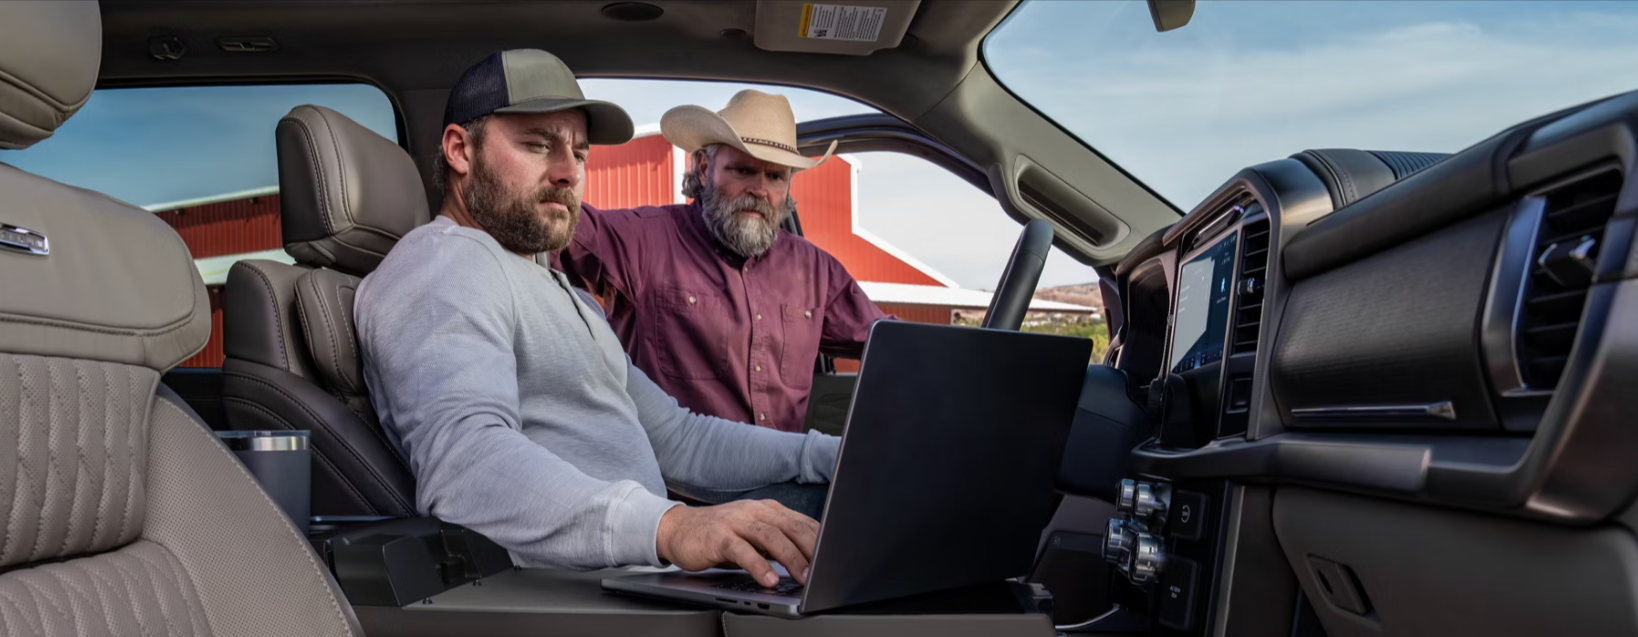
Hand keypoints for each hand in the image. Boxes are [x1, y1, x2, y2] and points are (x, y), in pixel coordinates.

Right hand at [656, 499, 821, 586]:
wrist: (678, 529)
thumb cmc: (719, 534)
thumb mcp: (753, 534)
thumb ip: (777, 542)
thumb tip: (809, 559)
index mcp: (768, 509)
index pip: (803, 522)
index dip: (822, 540)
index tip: (836, 558)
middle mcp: (755, 510)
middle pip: (792, 527)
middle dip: (813, 549)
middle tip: (826, 570)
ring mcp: (736, 521)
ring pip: (771, 537)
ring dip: (791, 558)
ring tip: (804, 578)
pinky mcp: (718, 536)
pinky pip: (742, 550)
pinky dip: (758, 566)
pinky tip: (768, 580)